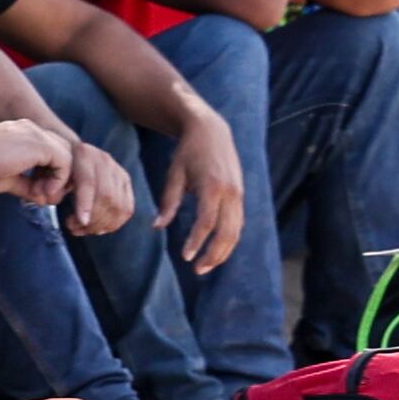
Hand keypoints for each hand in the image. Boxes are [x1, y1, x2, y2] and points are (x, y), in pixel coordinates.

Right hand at [0, 116, 76, 204]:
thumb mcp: (5, 181)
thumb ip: (26, 186)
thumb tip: (42, 199)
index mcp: (22, 136)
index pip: (49, 154)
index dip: (48, 175)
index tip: (36, 192)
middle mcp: (33, 131)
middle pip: (62, 153)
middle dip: (59, 177)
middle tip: (46, 195)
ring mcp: (38, 135)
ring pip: (68, 156)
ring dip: (60, 180)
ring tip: (44, 195)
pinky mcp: (41, 144)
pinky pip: (65, 162)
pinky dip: (59, 180)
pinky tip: (44, 191)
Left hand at [60, 139, 136, 239]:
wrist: (73, 155)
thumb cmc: (58, 169)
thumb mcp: (51, 173)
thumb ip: (52, 185)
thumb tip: (51, 198)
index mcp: (83, 154)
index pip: (88, 182)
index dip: (85, 204)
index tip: (77, 223)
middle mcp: (104, 160)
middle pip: (106, 196)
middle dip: (92, 220)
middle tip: (74, 229)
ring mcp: (117, 170)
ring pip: (118, 205)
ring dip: (101, 224)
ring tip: (84, 230)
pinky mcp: (126, 182)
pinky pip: (127, 209)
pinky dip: (114, 224)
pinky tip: (98, 229)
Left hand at [163, 104, 249, 274]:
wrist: (212, 130)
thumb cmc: (188, 152)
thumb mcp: (174, 173)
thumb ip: (168, 201)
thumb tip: (157, 227)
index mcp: (212, 185)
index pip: (206, 222)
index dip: (197, 242)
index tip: (185, 257)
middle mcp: (230, 192)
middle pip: (226, 232)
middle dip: (213, 254)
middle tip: (197, 269)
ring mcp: (239, 194)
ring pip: (236, 231)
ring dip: (223, 252)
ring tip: (206, 266)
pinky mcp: (241, 195)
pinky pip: (238, 224)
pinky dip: (229, 240)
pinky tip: (216, 251)